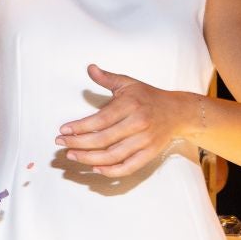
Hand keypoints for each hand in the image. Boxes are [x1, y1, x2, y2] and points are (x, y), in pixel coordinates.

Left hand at [56, 64, 192, 176]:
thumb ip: (107, 78)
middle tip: (61, 144)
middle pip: (103, 140)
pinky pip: (129, 167)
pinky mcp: (150, 153)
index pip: (100, 120)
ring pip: (113, 156)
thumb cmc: (149, 97)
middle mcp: (138, 124)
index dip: (79, 127)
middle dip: (78, 144)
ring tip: (72, 156)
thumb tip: (90, 68)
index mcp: (130, 105)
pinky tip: (95, 168)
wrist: (178, 111)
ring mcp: (145, 141)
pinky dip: (111, 171)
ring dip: (89, 159)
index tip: (63, 131)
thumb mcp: (128, 83)